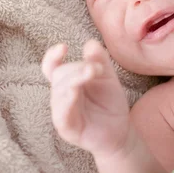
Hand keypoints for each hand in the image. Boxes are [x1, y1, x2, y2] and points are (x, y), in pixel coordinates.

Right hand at [42, 40, 129, 157]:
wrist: (121, 130)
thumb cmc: (109, 103)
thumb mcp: (107, 78)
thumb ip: (99, 61)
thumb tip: (91, 43)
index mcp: (68, 82)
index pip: (52, 67)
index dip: (52, 57)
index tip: (63, 47)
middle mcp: (61, 96)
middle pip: (59, 77)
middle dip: (76, 68)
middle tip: (96, 67)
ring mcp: (63, 113)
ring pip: (59, 94)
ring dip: (72, 81)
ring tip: (89, 73)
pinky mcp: (68, 129)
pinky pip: (62, 116)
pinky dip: (66, 104)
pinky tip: (74, 93)